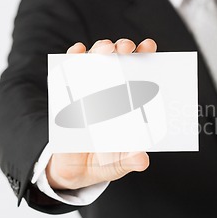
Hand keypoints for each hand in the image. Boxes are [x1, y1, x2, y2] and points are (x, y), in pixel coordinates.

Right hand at [46, 38, 157, 189]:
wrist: (72, 170)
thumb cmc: (102, 161)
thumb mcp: (117, 164)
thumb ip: (129, 160)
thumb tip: (142, 159)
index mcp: (128, 101)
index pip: (140, 72)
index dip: (145, 56)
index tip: (149, 47)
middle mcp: (111, 89)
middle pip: (119, 60)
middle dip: (123, 48)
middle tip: (126, 48)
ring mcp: (88, 87)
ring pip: (96, 60)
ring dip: (100, 49)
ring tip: (105, 49)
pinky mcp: (67, 92)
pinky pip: (69, 69)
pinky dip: (73, 57)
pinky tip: (78, 52)